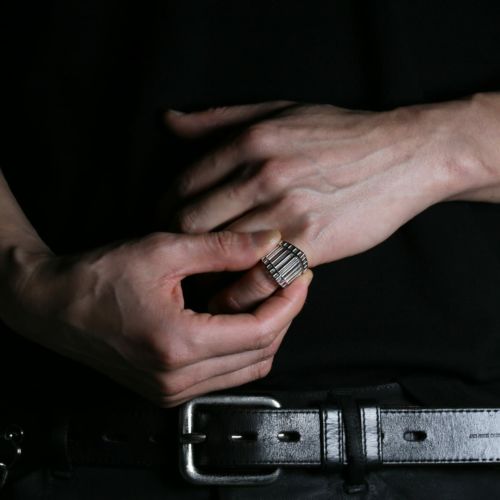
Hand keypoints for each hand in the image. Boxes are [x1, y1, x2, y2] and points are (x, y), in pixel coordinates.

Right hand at [2, 230, 311, 406]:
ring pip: (246, 369)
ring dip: (267, 333)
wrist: (52, 305)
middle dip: (284, 316)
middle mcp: (178, 378)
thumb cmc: (99, 276)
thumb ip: (224, 248)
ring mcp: (172, 390)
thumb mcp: (164, 250)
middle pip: (260, 354)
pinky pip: (224, 375)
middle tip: (291, 282)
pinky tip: (242, 316)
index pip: (260, 331)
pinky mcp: (167, 389)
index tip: (301, 275)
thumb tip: (270, 241)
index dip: (289, 302)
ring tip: (272, 296)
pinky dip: (243, 347)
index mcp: (179, 344)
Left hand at [164, 98, 495, 310]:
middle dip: (176, 247)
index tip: (167, 230)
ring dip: (203, 275)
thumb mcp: (277, 110)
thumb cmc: (338, 134)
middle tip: (178, 260)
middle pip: (190, 223)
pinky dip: (238, 294)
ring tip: (199, 283)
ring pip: (220, 254)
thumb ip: (218, 119)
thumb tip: (169, 122)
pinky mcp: (312, 243)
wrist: (402, 155)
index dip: (164, 215)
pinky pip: (259, 278)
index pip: (181, 187)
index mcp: (248, 142)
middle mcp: (262, 176)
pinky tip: (233, 297)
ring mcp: (287, 211)